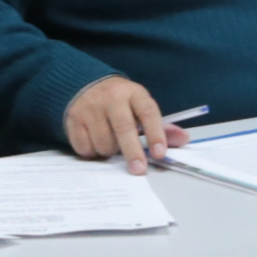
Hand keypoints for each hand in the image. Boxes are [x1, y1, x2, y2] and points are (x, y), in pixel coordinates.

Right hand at [63, 76, 188, 174]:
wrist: (85, 86)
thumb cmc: (121, 104)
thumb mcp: (141, 107)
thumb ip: (161, 126)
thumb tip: (183, 139)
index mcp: (133, 93)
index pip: (148, 112)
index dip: (155, 133)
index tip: (160, 153)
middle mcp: (111, 98)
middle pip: (124, 127)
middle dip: (132, 152)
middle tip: (139, 170)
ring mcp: (90, 107)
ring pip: (104, 141)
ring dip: (110, 152)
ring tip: (112, 145)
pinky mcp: (73, 119)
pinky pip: (84, 147)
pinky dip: (92, 153)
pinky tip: (96, 143)